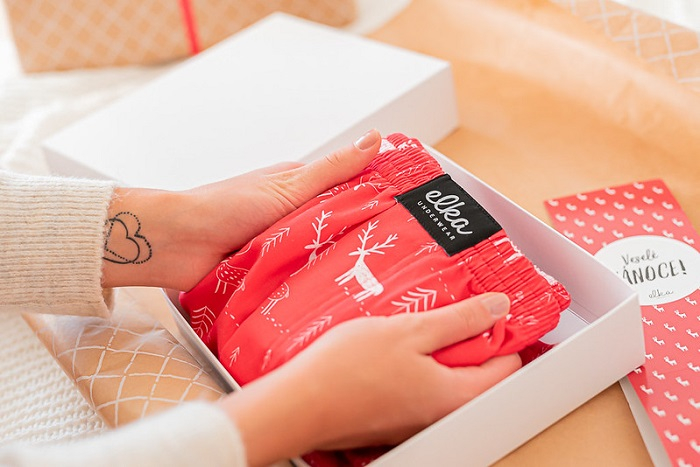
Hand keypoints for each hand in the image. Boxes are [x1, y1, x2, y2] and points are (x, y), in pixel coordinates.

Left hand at [102, 130, 381, 289]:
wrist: (178, 244)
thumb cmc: (226, 206)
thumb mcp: (289, 185)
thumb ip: (334, 168)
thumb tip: (375, 137)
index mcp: (298, 188)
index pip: (347, 191)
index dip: (374, 201)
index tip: (405, 216)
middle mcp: (291, 216)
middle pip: (335, 228)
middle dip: (355, 241)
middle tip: (392, 261)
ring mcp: (280, 245)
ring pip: (318, 256)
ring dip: (330, 266)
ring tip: (365, 283)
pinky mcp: (269, 272)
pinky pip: (297, 280)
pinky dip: (308, 286)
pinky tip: (329, 298)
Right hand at [219, 293, 521, 466]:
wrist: (297, 403)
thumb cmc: (347, 369)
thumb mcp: (409, 330)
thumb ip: (459, 320)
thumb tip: (499, 308)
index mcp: (456, 396)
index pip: (508, 366)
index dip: (501, 331)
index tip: (484, 307)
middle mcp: (441, 416)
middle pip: (478, 374)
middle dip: (467, 340)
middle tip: (445, 311)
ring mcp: (415, 421)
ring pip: (445, 380)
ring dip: (437, 352)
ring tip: (414, 324)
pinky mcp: (393, 419)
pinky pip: (418, 388)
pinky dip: (414, 367)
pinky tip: (391, 347)